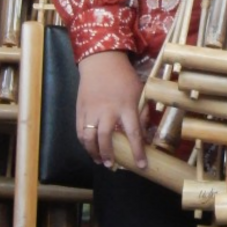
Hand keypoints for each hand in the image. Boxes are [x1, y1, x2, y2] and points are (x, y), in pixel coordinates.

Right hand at [76, 50, 147, 168]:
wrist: (101, 61)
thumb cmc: (124, 77)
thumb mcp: (139, 92)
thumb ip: (142, 114)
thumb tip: (146, 135)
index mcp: (126, 106)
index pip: (134, 134)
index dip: (138, 152)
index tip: (141, 165)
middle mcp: (107, 110)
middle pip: (105, 138)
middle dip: (109, 155)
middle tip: (112, 165)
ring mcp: (91, 110)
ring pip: (89, 137)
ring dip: (93, 152)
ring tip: (100, 160)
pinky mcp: (80, 109)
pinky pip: (80, 130)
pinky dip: (84, 142)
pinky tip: (90, 148)